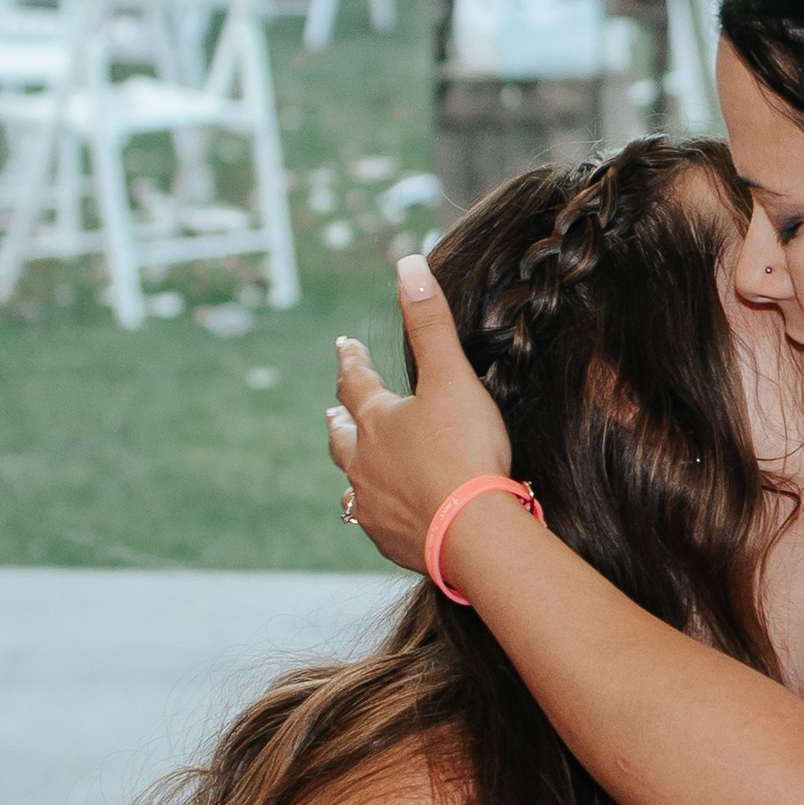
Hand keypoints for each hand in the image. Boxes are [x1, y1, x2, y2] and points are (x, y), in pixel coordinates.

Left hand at [328, 256, 511, 570]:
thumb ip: (430, 322)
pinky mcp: (392, 540)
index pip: (355, 382)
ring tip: (353, 472)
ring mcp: (375, 505)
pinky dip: (378, 513)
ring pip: (354, 483)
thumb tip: (408, 264)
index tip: (343, 346)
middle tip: (332, 414)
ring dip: (354, 471)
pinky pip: (376, 522)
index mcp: (378, 421)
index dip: (350, 360)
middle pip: (343, 437)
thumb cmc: (463, 451)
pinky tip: (385, 517)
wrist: (471, 532)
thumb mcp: (451, 377)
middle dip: (340, 421)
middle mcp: (365, 463)